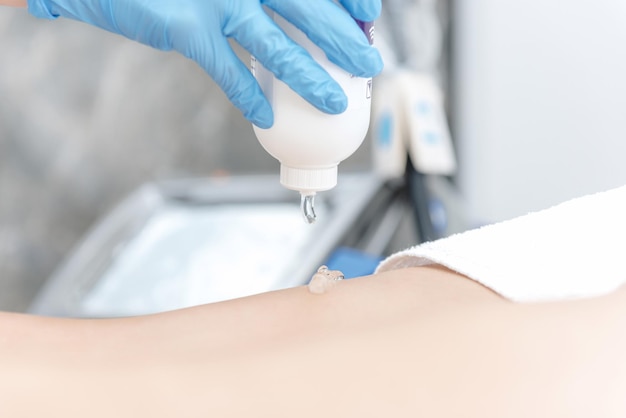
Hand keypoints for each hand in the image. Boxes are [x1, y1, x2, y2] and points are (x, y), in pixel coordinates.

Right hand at [28, 0, 383, 127]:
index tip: (369, 15)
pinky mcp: (185, 28)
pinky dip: (247, 95)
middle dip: (342, 39)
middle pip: (306, 8)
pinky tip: (265, 116)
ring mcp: (214, 0)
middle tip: (369, 61)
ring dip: (309, 77)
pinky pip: (227, 70)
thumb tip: (293, 14)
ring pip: (275, 45)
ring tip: (335, 100)